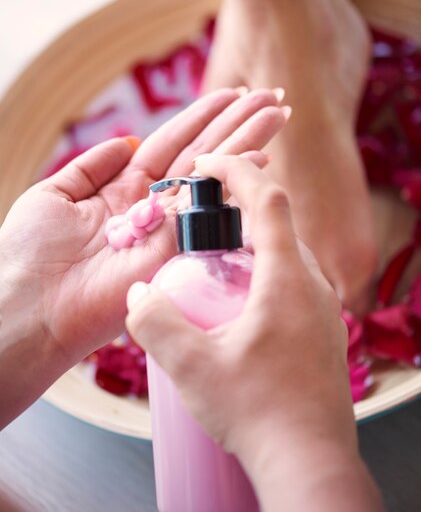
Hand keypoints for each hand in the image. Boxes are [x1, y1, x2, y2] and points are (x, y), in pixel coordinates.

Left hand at [0, 88, 286, 370]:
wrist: (28, 305)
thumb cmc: (28, 253)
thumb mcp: (55, 194)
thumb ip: (92, 166)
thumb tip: (128, 141)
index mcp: (125, 190)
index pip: (172, 144)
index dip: (202, 118)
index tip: (231, 95)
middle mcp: (154, 206)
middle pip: (203, 154)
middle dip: (237, 123)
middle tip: (272, 96)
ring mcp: (169, 226)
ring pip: (215, 174)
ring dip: (248, 140)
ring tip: (279, 111)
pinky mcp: (177, 247)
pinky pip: (212, 206)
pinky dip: (238, 177)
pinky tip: (262, 152)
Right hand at [126, 153, 382, 511]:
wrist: (308, 459)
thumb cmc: (258, 412)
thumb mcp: (192, 366)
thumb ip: (156, 322)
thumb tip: (139, 292)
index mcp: (287, 278)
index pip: (268, 200)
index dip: (238, 170)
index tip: (208, 162)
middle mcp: (313, 284)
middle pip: (278, 223)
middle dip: (239, 207)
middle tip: (201, 216)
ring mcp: (324, 308)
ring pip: (288, 253)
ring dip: (253, 242)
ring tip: (215, 258)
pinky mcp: (323, 329)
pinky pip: (294, 280)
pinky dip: (265, 270)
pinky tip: (240, 302)